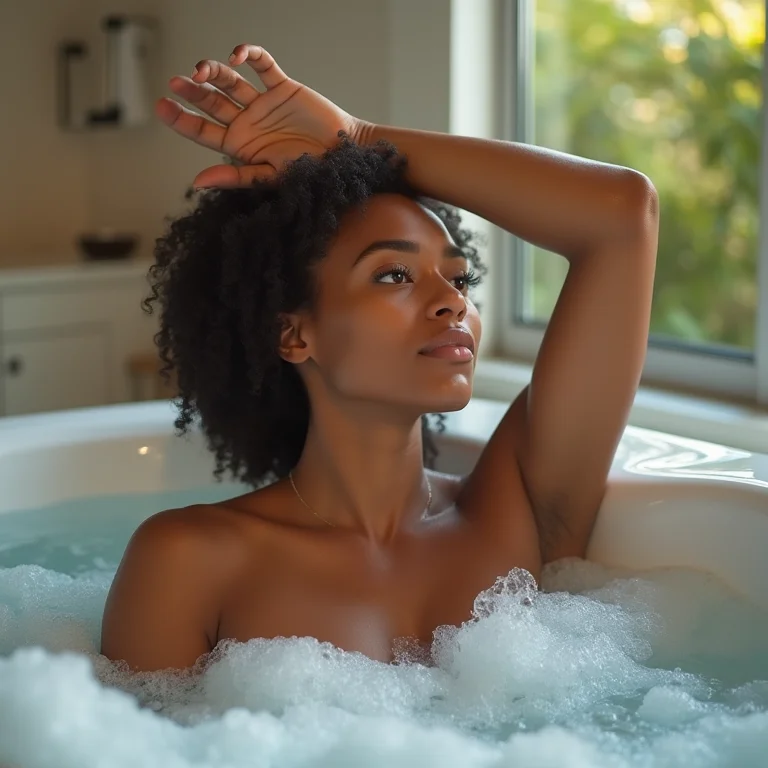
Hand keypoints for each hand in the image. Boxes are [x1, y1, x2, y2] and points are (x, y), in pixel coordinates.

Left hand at [156, 45, 364, 187]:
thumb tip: (198, 182)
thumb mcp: (271, 177)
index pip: (202, 130)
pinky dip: (249, 55)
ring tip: (201, 70)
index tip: (162, 106)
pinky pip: (262, 65)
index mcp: (240, 146)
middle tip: (175, 82)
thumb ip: (236, 178)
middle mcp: (247, 122)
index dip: (181, 118)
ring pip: (230, 82)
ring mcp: (263, 103)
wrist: (344, 157)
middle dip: (192, 91)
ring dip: (213, 72)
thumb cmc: (310, 173)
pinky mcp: (282, 87)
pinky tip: (237, 56)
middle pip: (211, 102)